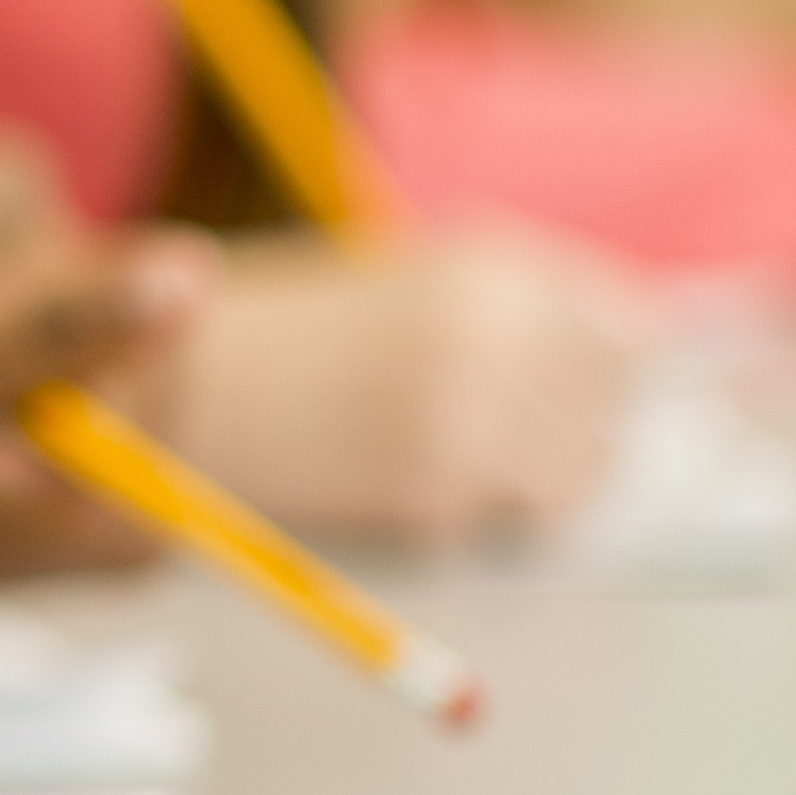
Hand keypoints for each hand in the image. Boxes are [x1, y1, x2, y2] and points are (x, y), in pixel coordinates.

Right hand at [127, 223, 645, 537]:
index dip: (608, 365)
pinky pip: (506, 526)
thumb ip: (509, 316)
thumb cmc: (276, 332)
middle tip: (516, 432)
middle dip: (578, 425)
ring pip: (576, 478)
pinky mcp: (435, 502)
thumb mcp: (402, 285)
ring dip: (541, 481)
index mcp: (493, 269)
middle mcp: (497, 339)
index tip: (590, 384)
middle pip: (612, 408)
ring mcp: (471, 424)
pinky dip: (476, 519)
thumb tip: (632, 363)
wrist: (163, 386)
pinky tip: (408, 484)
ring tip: (464, 464)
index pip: (628, 330)